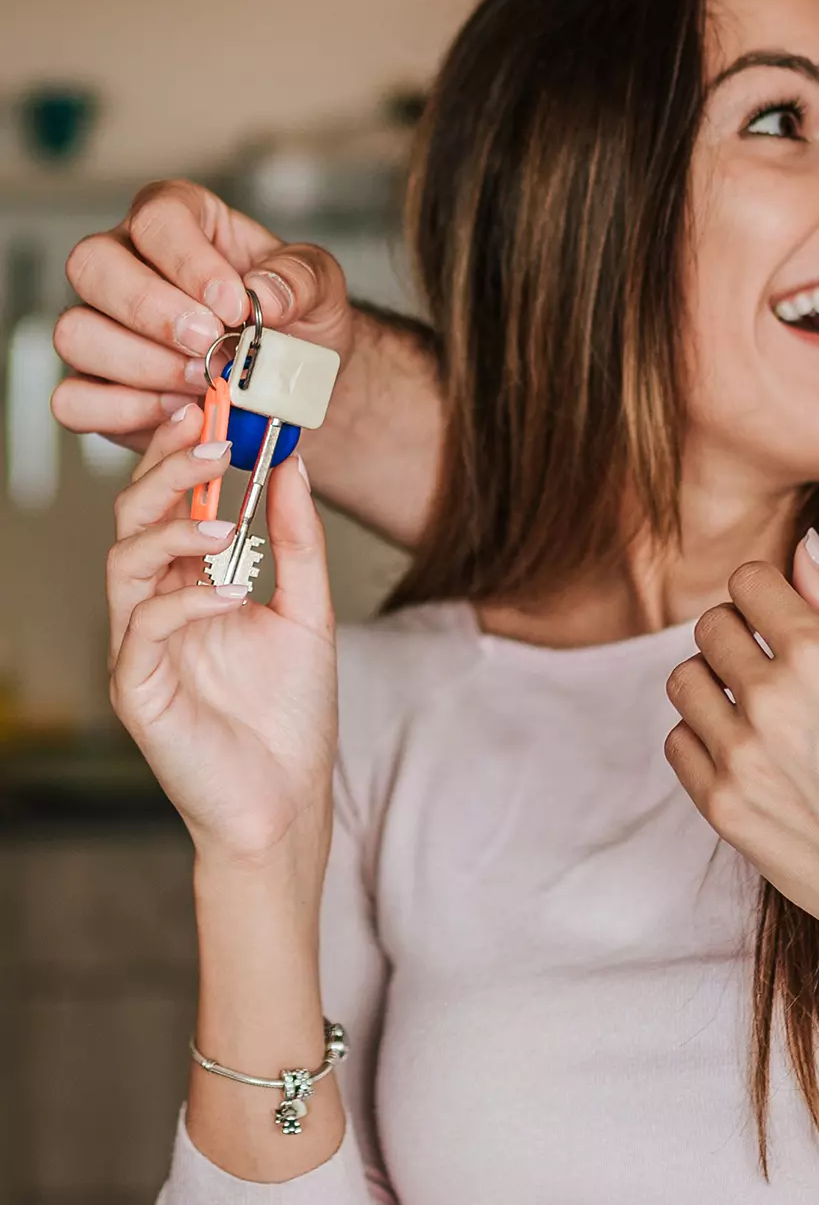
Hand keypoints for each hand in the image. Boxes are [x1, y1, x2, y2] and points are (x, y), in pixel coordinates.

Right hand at [56, 178, 355, 451]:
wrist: (295, 383)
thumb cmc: (298, 321)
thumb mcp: (320, 288)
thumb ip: (299, 279)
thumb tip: (263, 295)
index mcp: (181, 221)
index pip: (157, 217)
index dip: (190, 261)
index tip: (234, 305)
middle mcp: (126, 264)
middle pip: (91, 265)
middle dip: (153, 310)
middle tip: (210, 343)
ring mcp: (102, 324)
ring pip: (76, 333)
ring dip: (144, 365)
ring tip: (206, 380)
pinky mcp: (96, 384)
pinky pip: (74, 400)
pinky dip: (125, 411)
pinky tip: (179, 410)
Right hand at [108, 407, 338, 870]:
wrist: (285, 797)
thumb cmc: (290, 711)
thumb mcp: (307, 610)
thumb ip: (297, 542)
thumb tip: (292, 464)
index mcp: (189, 585)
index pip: (169, 504)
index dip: (180, 454)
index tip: (210, 407)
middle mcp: (154, 608)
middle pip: (135, 520)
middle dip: (167, 472)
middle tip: (210, 438)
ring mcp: (140, 646)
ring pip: (126, 564)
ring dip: (174, 531)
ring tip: (224, 523)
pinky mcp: (137, 688)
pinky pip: (145, 628)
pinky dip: (188, 602)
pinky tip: (232, 595)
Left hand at [664, 537, 818, 1054]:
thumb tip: (804, 545)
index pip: (749, 582)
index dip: (768, 595)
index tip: (784, 619)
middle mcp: (772, 699)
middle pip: (711, 625)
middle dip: (740, 635)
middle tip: (777, 670)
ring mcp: (739, 756)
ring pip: (683, 679)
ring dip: (715, 684)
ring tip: (759, 711)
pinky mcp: (719, 805)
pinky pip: (678, 741)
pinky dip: (705, 739)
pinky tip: (751, 755)